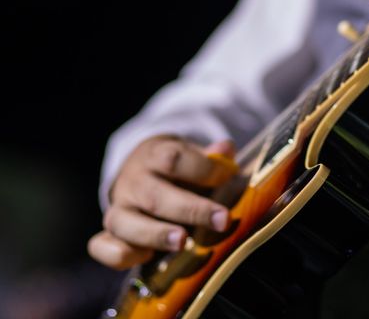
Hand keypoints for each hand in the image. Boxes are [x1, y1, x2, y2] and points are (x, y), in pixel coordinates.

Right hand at [88, 136, 234, 269]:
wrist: (141, 171)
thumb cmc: (177, 167)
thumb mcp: (192, 154)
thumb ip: (210, 157)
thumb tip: (226, 150)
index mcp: (154, 155)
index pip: (173, 159)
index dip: (203, 169)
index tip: (229, 176)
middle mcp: (133, 181)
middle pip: (156, 196)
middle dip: (191, 210)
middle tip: (221, 219)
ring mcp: (119, 208)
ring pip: (125, 223)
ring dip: (156, 234)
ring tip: (182, 241)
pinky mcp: (109, 232)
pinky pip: (102, 246)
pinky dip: (119, 254)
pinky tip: (147, 256)